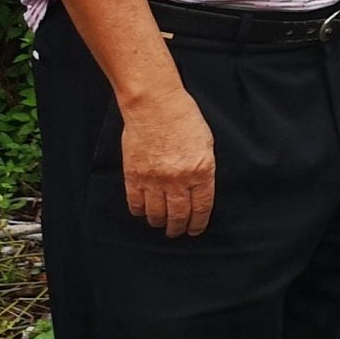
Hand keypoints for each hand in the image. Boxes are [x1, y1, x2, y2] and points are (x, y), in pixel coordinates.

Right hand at [121, 90, 215, 236]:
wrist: (154, 106)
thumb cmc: (184, 120)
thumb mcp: (206, 145)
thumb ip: (204, 170)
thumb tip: (199, 191)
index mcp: (201, 172)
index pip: (201, 207)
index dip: (198, 223)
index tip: (195, 230)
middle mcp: (178, 179)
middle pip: (179, 214)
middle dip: (179, 228)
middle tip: (177, 232)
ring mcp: (154, 179)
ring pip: (156, 213)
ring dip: (159, 222)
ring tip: (161, 225)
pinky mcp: (134, 175)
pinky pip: (135, 202)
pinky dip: (139, 211)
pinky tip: (143, 212)